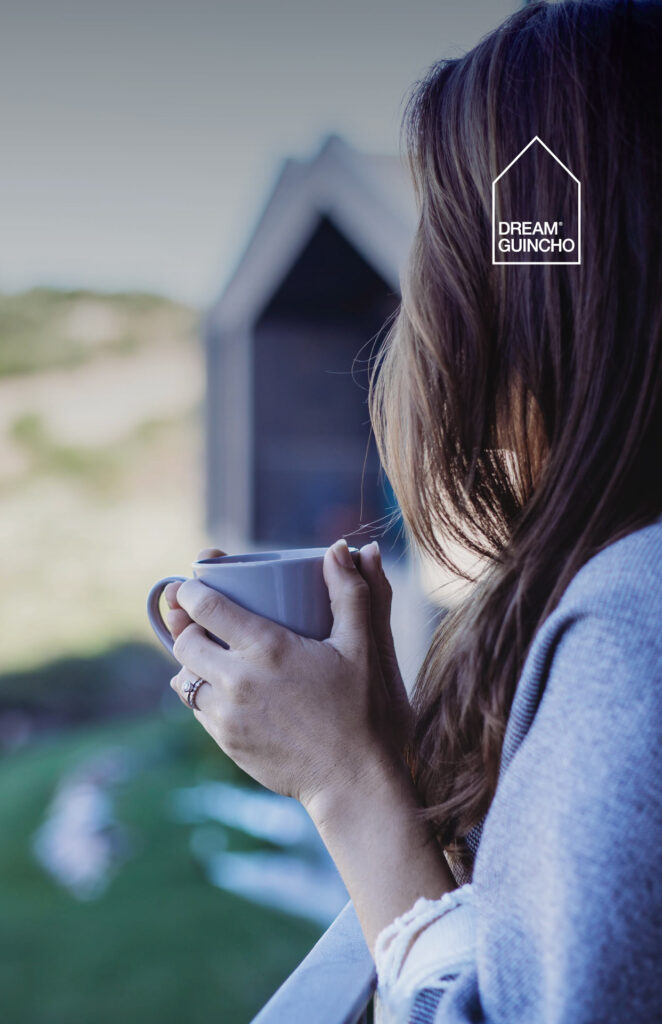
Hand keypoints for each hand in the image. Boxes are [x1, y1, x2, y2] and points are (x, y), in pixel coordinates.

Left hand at [166, 539, 411, 812]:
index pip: (205, 607)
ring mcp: (228, 715)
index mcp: (267, 648)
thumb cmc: (362, 709)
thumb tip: (338, 549)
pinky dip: (202, 692)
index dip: (191, 590)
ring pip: (184, 678)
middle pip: (184, 641)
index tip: (192, 583)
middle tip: (197, 615)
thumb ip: (351, 593)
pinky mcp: (226, 742)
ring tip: (207, 650)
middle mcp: (237, 680)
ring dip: (190, 660)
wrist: (353, 781)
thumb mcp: (361, 646)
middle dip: (185, 624)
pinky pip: (197, 709)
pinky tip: (222, 686)